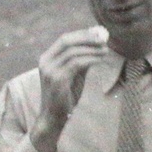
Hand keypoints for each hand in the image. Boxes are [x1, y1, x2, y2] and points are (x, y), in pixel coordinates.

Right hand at [36, 25, 110, 140]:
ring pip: (73, 51)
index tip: (98, 33)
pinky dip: (90, 59)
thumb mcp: (74, 75)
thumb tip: (96, 46)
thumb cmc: (65, 97)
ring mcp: (50, 70)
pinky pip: (76, 63)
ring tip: (105, 50)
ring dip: (91, 49)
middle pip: (67, 41)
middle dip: (87, 37)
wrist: (54, 118)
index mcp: (47, 58)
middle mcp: (45, 62)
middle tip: (103, 38)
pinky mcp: (57, 79)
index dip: (82, 34)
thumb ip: (81, 61)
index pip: (64, 39)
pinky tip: (100, 59)